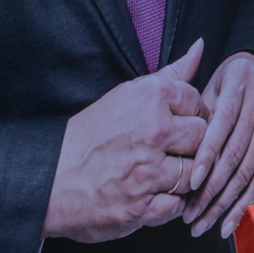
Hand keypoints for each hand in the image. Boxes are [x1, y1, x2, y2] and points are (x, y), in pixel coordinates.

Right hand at [43, 39, 208, 242]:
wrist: (51, 178)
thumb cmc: (89, 136)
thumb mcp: (127, 95)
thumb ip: (171, 75)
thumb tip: (200, 47)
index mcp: (151, 98)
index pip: (197, 103)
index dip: (191, 116)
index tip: (178, 125)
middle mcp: (154, 131)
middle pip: (202, 137)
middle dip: (191, 146)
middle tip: (171, 151)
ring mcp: (149, 171)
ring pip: (194, 172)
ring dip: (182, 176)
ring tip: (160, 174)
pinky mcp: (142, 206)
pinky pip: (178, 205)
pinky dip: (168, 203)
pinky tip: (152, 194)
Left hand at [181, 52, 253, 239]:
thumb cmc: (222, 81)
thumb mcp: (207, 83)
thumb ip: (195, 109)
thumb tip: (177, 137)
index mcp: (238, 88)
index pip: (223, 125)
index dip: (208, 153)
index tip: (191, 180)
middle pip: (236, 154)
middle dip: (212, 187)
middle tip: (190, 213)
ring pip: (248, 171)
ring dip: (225, 202)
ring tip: (202, 224)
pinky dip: (244, 202)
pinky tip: (228, 222)